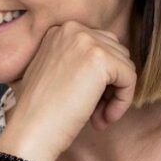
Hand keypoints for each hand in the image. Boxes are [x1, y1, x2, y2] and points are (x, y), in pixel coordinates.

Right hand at [0, 21, 136, 160]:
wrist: (30, 131)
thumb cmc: (39, 112)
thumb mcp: (52, 74)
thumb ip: (75, 62)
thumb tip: (108, 69)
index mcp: (59, 31)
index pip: (99, 47)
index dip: (99, 79)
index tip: (88, 103)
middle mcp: (72, 29)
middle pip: (115, 53)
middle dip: (110, 85)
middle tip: (96, 113)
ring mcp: (86, 42)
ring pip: (124, 66)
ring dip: (117, 96)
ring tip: (98, 118)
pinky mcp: (101, 60)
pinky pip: (130, 78)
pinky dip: (123, 102)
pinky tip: (104, 119)